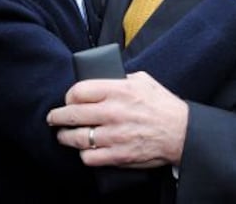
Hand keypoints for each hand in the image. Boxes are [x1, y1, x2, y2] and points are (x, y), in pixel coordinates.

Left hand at [47, 71, 187, 168]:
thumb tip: (104, 78)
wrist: (182, 132)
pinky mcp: (118, 155)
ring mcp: (114, 136)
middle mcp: (113, 112)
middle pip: (72, 114)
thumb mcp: (143, 80)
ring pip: (76, 138)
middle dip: (57, 117)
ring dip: (65, 137)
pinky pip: (89, 157)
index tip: (68, 99)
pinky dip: (83, 154)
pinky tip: (84, 150)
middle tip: (53, 118)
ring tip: (63, 135)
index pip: (79, 90)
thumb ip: (121, 78)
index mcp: (118, 90)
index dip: (68, 95)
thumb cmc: (162, 104)